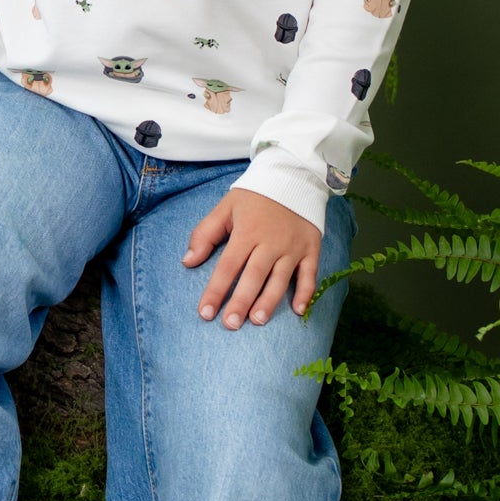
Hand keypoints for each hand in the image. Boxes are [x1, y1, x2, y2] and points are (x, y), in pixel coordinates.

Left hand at [183, 185, 321, 327]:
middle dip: (240, 302)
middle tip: (230, 324)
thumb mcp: (226, 207)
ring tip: (257, 321)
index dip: (215, 290)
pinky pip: (310, 274)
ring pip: (280, 279)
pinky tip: (299, 311)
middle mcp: (271, 242)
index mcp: (247, 232)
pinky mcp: (311, 248)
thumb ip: (205, 233)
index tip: (205, 313)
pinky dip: (306, 293)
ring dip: (269, 301)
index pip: (228, 266)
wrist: (293, 176)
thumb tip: (188, 262)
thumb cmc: (255, 196)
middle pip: (254, 276)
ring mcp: (293, 247)